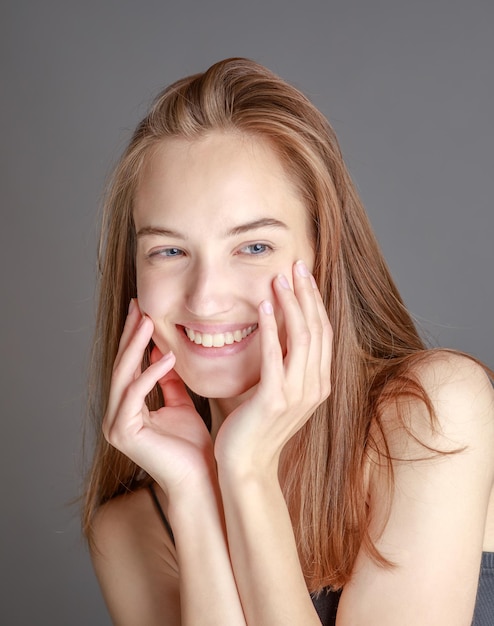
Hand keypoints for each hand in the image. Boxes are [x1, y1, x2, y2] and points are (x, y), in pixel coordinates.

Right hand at [102, 300, 213, 495]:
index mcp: (128, 409)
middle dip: (131, 335)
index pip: (128, 366)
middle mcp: (117, 415)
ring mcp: (117, 425)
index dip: (135, 338)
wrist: (200, 478)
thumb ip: (169, 382)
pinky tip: (167, 357)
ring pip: (123, 376)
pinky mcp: (124, 433)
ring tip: (149, 322)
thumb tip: (165, 354)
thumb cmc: (192, 446)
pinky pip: (137, 395)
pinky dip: (150, 374)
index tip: (144, 311)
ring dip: (136, 347)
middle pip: (121, 366)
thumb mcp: (181, 404)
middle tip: (139, 306)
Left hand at [214, 260, 331, 474]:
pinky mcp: (276, 399)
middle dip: (307, 294)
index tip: (304, 274)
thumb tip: (274, 329)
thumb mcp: (277, 390)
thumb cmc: (255, 425)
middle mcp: (315, 386)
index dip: (315, 301)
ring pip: (302, 337)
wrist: (246, 465)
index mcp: (319, 383)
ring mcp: (298, 394)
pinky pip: (276, 356)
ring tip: (280, 277)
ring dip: (291, 304)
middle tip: (296, 264)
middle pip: (317, 329)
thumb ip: (281, 362)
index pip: (323, 332)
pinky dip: (272, 329)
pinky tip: (265, 306)